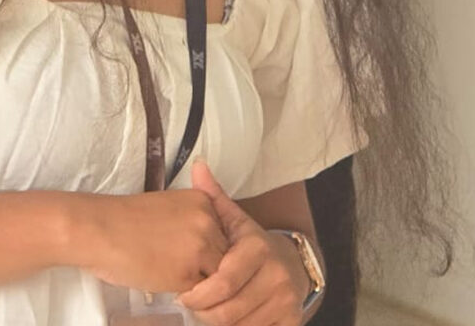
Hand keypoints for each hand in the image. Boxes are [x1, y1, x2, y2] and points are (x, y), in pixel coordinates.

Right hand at [79, 188, 230, 294]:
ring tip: (170, 272)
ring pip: (215, 276)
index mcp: (203, 200)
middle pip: (224, 255)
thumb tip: (207, 246)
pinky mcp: (188, 271)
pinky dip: (186, 292)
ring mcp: (200, 245)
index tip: (187, 251)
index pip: (223, 234)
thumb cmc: (126, 221)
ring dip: (197, 279)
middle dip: (205, 265)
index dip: (206, 248)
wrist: (102, 229)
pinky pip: (199, 292)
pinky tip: (164, 279)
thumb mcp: (170, 207)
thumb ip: (193, 221)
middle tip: (177, 264)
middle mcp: (208, 220)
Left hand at [176, 161, 310, 324]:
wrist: (293, 264)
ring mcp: (286, 301)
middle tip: (190, 307)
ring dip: (216, 324)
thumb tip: (197, 165)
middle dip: (203, 312)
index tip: (181, 294)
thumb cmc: (252, 244)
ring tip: (205, 312)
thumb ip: (214, 196)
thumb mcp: (234, 220)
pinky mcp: (291, 322)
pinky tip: (227, 320)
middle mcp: (276, 275)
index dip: (198, 293)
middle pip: (228, 310)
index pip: (223, 281)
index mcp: (258, 248)